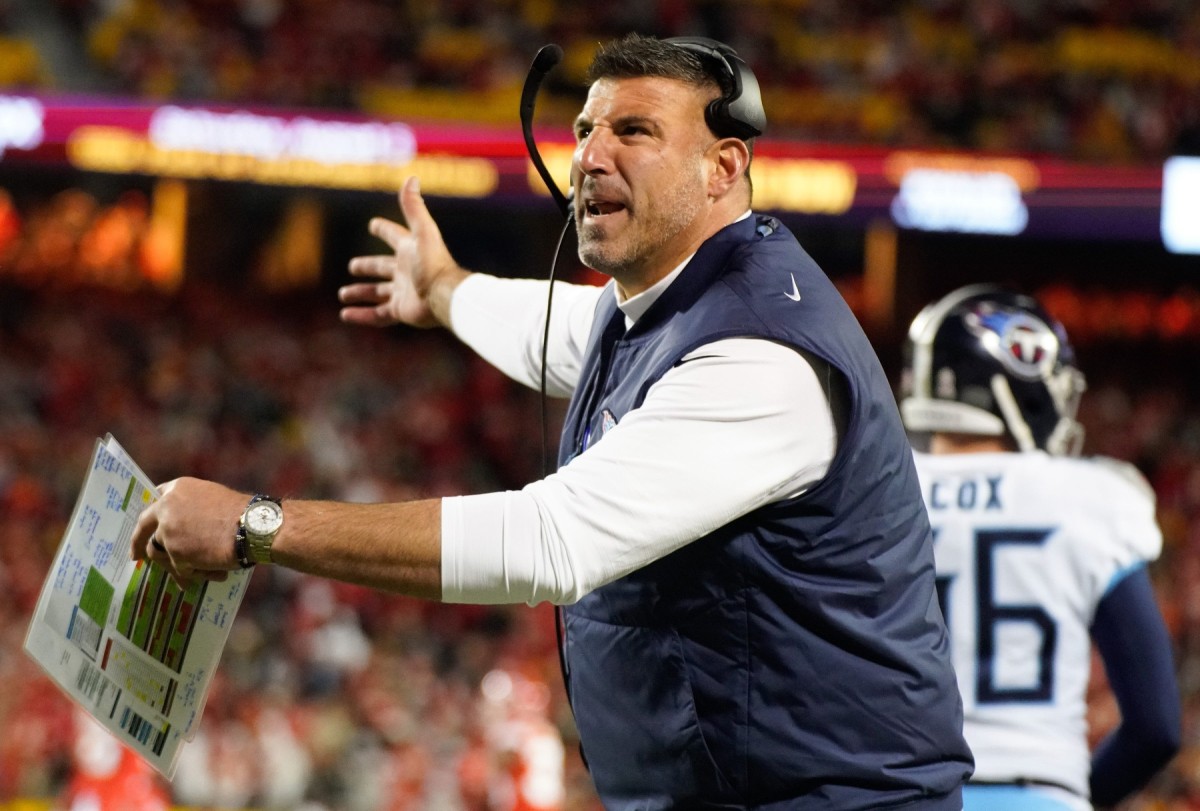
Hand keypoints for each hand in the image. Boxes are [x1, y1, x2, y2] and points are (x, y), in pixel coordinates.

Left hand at [131, 477, 245, 585]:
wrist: (252, 526)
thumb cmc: (241, 512)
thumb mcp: (213, 497)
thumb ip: (192, 506)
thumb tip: (185, 525)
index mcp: (177, 489)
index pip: (154, 499)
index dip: (152, 514)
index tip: (148, 525)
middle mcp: (166, 508)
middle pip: (144, 527)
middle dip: (137, 542)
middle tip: (135, 555)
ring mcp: (168, 531)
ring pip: (160, 553)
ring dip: (174, 565)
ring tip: (192, 574)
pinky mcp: (176, 553)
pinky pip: (179, 569)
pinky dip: (193, 574)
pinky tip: (209, 577)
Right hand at [339, 176, 467, 328]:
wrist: (445, 296)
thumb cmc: (433, 263)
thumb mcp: (422, 232)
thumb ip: (413, 207)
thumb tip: (411, 178)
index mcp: (409, 250)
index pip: (394, 236)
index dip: (384, 229)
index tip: (373, 224)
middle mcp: (406, 271)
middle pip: (382, 268)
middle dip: (368, 266)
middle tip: (353, 266)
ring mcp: (403, 292)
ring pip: (377, 293)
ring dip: (360, 293)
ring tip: (343, 294)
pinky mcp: (401, 311)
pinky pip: (377, 315)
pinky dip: (361, 316)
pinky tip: (345, 315)